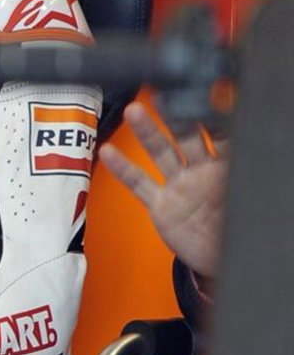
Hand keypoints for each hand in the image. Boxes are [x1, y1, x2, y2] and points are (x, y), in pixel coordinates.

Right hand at [100, 100, 226, 278]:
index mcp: (228, 166)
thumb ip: (239, 174)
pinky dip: (123, 169)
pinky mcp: (161, 204)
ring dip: (148, 133)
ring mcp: (179, 186)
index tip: (202, 95)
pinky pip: (140, 184)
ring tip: (133, 111)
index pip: (221, 132)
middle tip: (166, 93)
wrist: (220, 261)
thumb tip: (246, 144)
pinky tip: (108, 153)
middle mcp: (202, 171)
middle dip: (176, 114)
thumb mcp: (243, 197)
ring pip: (162, 153)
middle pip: (187, 136)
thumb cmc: (236, 229)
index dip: (211, 114)